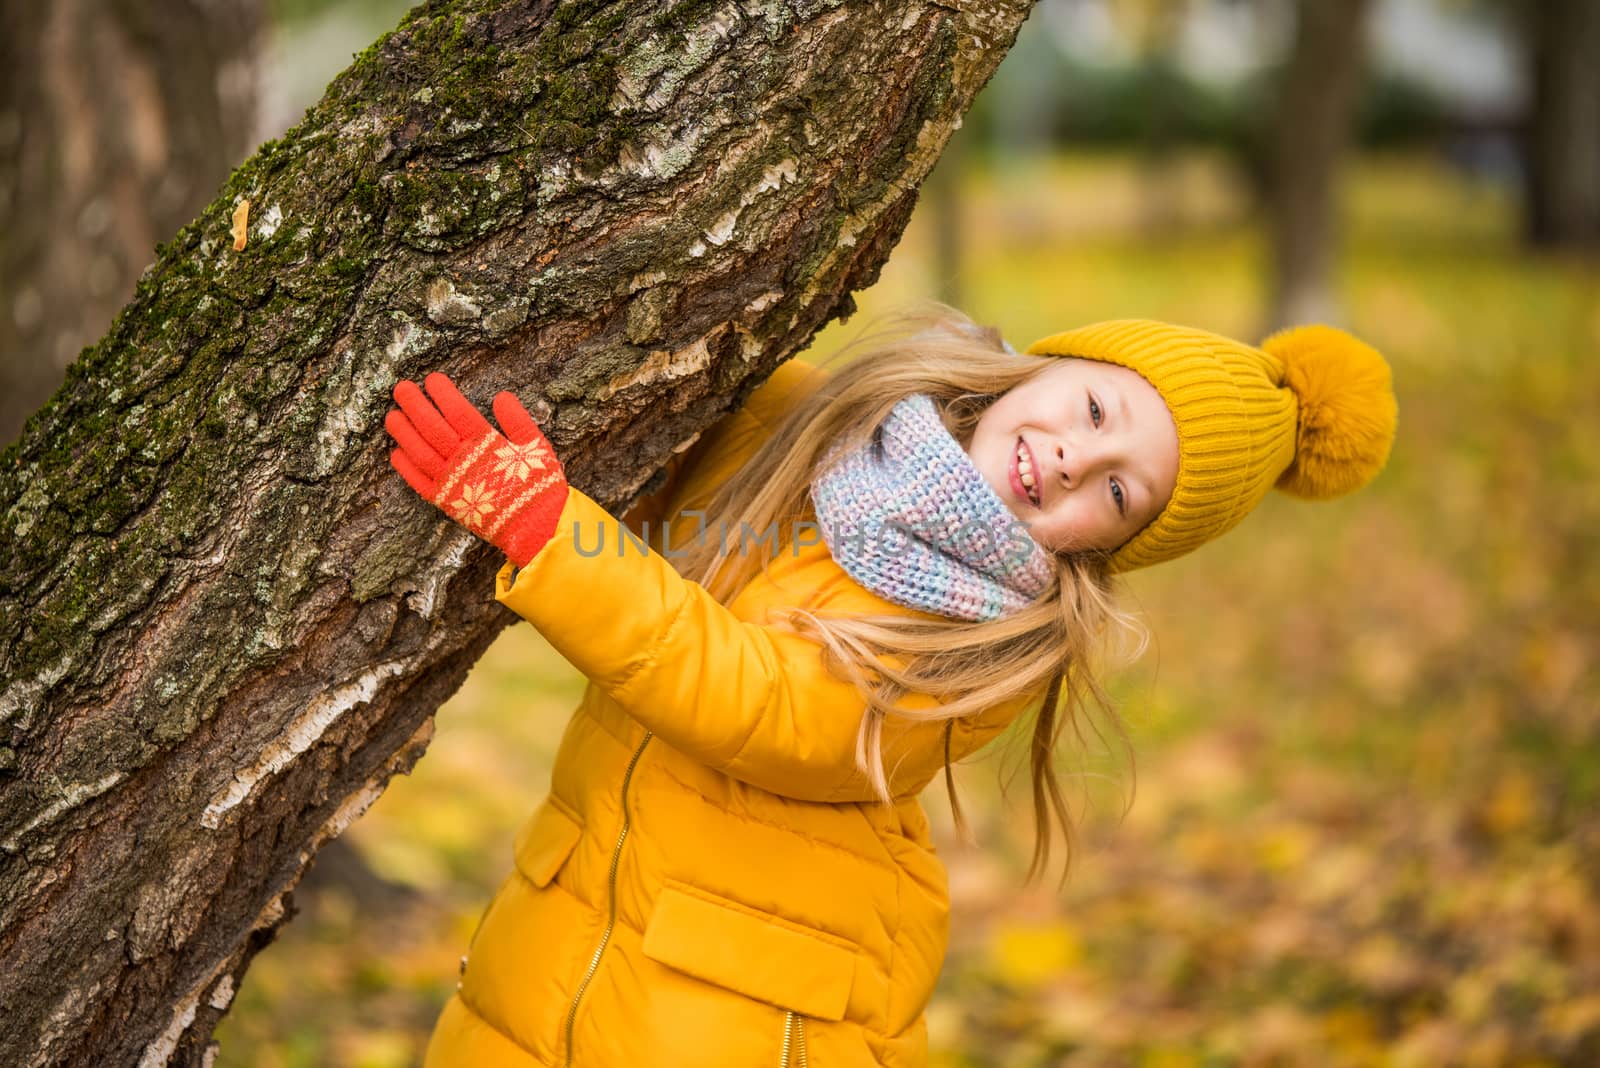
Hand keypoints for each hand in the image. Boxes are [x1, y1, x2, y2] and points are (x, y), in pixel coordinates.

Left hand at [385, 372, 567, 566]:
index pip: (458, 412)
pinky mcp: (447, 503)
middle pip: (433, 428)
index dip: (444, 394)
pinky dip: (406, 468)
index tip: (432, 379)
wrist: (536, 528)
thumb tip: (502, 396)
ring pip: (420, 452)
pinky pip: (420, 483)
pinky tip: (396, 452)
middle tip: (402, 388)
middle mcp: (465, 461)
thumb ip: (518, 420)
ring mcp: (452, 483)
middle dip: (416, 406)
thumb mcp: (537, 447)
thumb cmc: (539, 485)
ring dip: (404, 433)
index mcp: (487, 445)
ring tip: (392, 415)